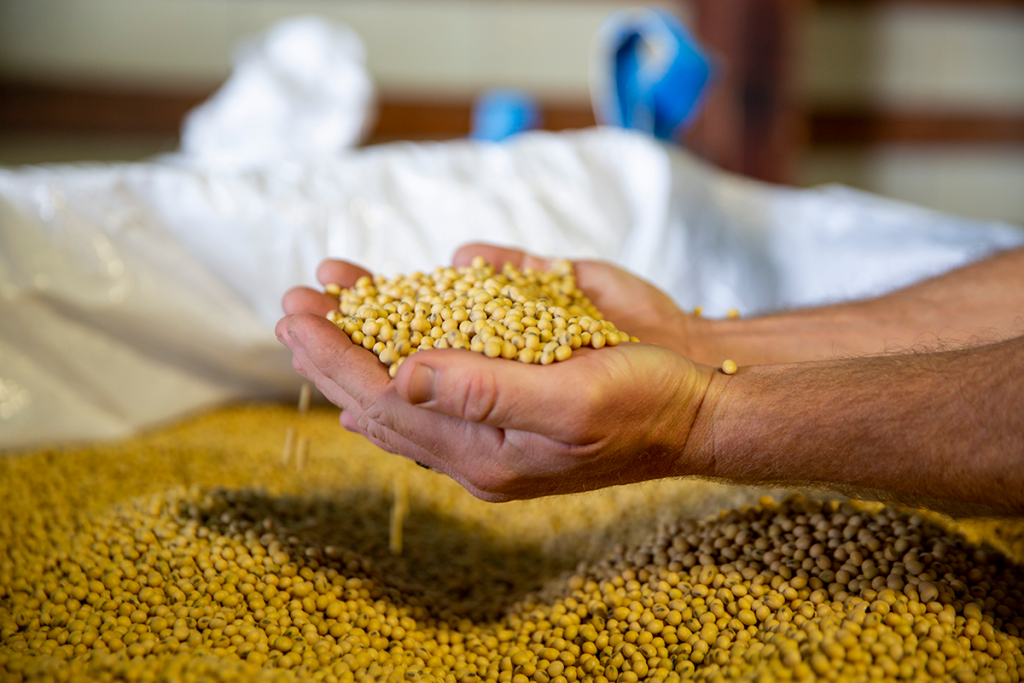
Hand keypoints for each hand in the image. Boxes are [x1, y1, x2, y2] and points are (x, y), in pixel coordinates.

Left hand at [277, 251, 715, 500]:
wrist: (703, 395)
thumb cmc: (648, 403)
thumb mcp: (573, 402)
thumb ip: (487, 393)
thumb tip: (402, 375)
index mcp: (483, 452)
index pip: (389, 404)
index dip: (337, 360)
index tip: (295, 319)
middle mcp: (478, 429)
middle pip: (386, 391)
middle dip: (335, 347)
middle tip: (291, 305)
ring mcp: (495, 396)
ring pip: (412, 368)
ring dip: (367, 328)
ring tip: (328, 288)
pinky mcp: (517, 363)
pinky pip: (456, 347)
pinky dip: (421, 318)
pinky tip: (397, 302)